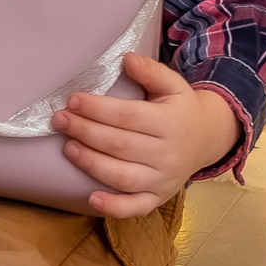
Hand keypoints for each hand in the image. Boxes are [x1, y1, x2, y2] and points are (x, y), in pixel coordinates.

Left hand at [49, 54, 241, 217]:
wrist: (205, 139)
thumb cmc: (179, 108)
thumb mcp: (172, 85)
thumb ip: (151, 71)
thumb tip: (126, 58)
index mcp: (170, 123)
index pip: (128, 116)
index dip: (98, 109)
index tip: (72, 100)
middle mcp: (168, 154)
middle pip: (120, 145)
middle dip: (86, 132)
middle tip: (59, 120)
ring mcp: (163, 180)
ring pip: (123, 177)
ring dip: (92, 164)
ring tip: (68, 147)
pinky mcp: (158, 198)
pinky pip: (136, 207)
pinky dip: (114, 207)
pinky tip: (91, 199)